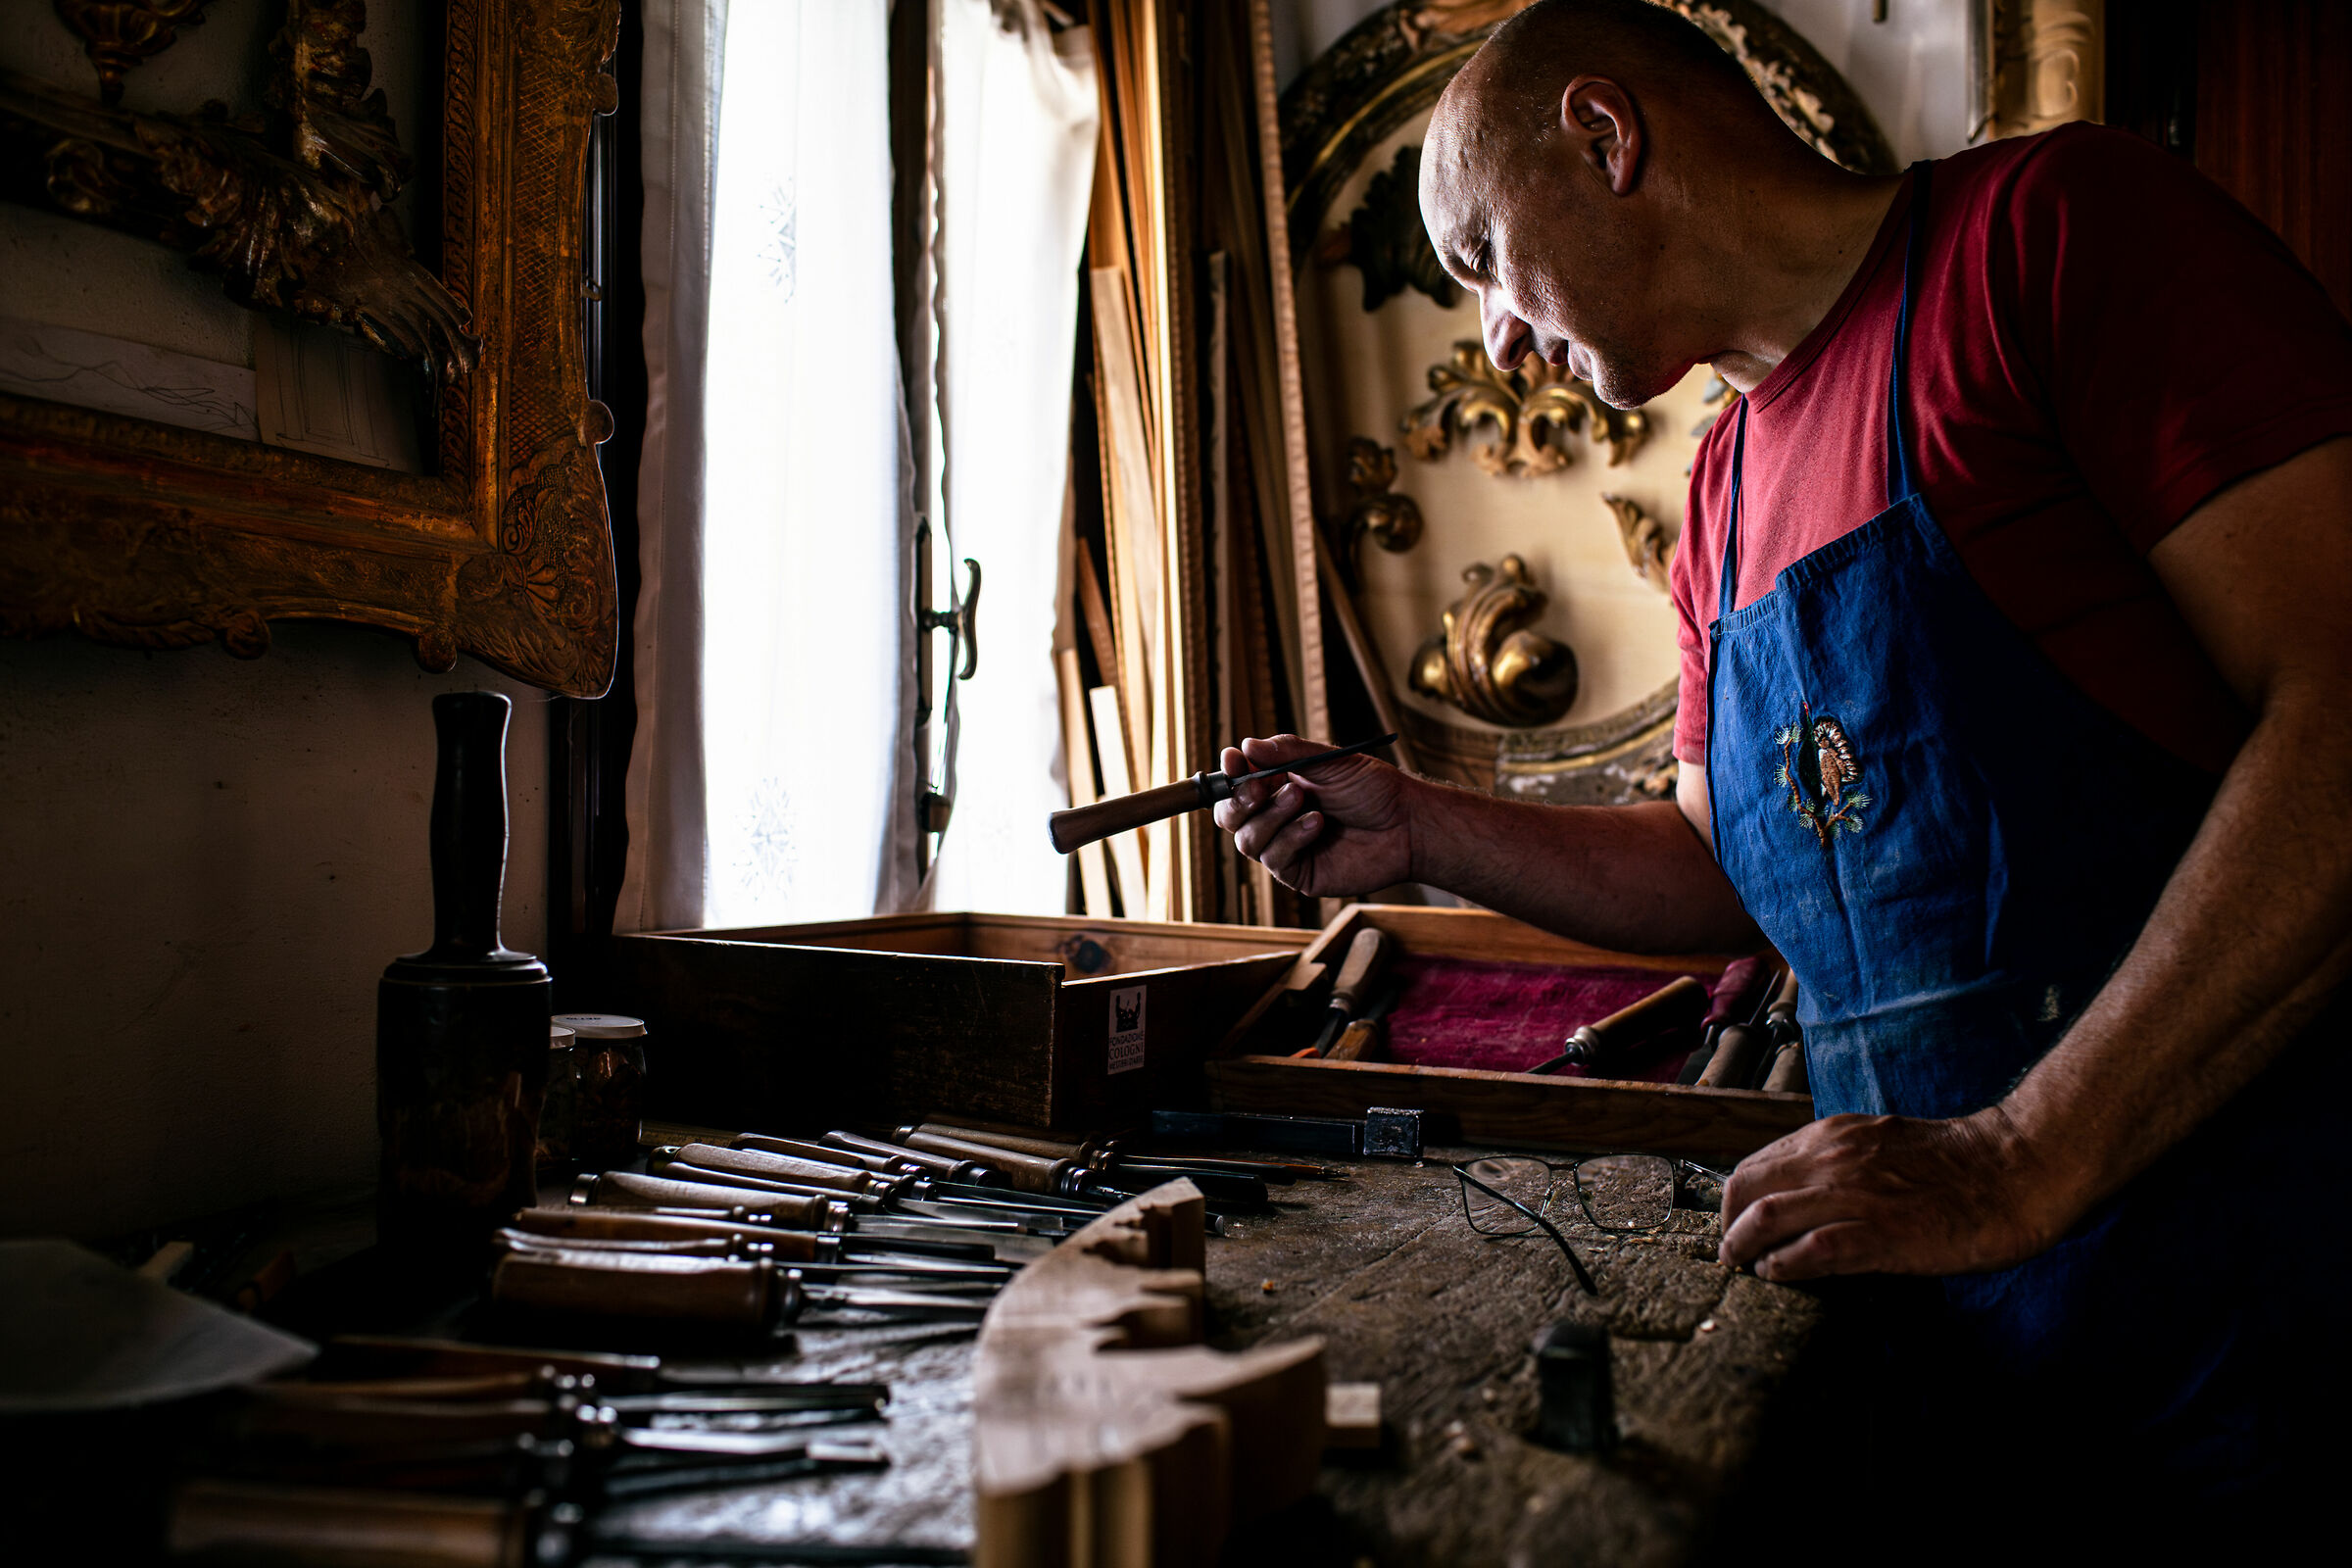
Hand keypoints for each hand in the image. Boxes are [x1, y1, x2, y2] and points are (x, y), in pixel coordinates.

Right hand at [1211, 734, 1415, 898]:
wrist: (1407, 824)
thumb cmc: (1373, 790)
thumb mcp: (1329, 761)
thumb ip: (1288, 752)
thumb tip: (1246, 745)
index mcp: (1278, 786)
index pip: (1237, 783)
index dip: (1229, 774)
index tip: (1233, 760)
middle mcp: (1276, 818)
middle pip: (1230, 816)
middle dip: (1238, 801)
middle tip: (1257, 788)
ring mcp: (1285, 846)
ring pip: (1247, 839)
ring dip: (1270, 817)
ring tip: (1300, 800)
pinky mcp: (1298, 873)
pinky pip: (1274, 858)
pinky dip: (1290, 838)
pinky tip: (1317, 824)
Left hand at [1717, 1107, 2077, 1281]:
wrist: (2012, 1171)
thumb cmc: (1951, 1166)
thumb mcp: (1877, 1146)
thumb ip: (1835, 1164)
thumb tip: (1800, 1198)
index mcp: (1830, 1137)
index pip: (1755, 1164)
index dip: (1736, 1201)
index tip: (1735, 1226)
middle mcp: (1832, 1158)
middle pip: (1745, 1188)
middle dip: (1728, 1226)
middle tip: (1732, 1255)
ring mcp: (1854, 1194)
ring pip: (1767, 1216)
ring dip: (1744, 1248)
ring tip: (1745, 1269)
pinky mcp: (1881, 1233)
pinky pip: (1812, 1250)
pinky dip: (1785, 1266)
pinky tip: (1781, 1277)